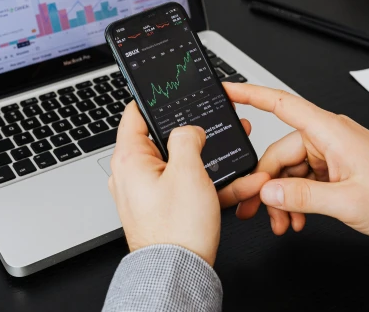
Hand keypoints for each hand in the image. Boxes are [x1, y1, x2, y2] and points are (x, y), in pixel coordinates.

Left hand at [109, 101, 253, 264]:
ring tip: (237, 161)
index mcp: (129, 158)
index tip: (170, 93)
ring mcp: (146, 192)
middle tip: (216, 129)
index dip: (155, 100)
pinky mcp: (161, 209)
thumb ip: (187, 138)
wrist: (178, 274)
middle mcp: (132, 174)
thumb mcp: (188, 171)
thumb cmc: (176, 229)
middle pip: (164, 140)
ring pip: (182, 167)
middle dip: (196, 137)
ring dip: (211, 164)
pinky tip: (238, 186)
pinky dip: (210, 186)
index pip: (134, 114)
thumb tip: (188, 129)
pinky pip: (187, 189)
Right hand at [218, 83, 368, 242]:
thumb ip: (302, 197)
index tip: (228, 90)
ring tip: (284, 222)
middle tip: (259, 211)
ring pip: (290, 169)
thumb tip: (269, 191)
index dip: (251, 94)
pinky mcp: (335, 165)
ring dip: (284, 197)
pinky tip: (297, 217)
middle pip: (279, 152)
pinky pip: (304, 177)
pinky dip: (297, 197)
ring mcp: (332, 151)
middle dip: (268, 184)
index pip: (282, 104)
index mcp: (331, 132)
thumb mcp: (347, 202)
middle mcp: (329, 137)